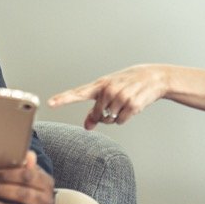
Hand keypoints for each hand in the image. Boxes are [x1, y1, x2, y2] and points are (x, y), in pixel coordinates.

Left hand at [49, 65, 169, 129]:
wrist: (154, 77)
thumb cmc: (128, 82)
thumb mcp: (110, 89)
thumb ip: (96, 107)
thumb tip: (87, 126)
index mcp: (100, 84)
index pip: (78, 93)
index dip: (63, 99)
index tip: (50, 103)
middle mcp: (109, 90)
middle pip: (97, 115)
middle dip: (103, 115)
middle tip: (114, 104)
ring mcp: (121, 97)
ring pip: (109, 120)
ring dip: (116, 116)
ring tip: (125, 102)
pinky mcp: (132, 105)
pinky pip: (121, 121)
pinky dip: (125, 117)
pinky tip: (132, 105)